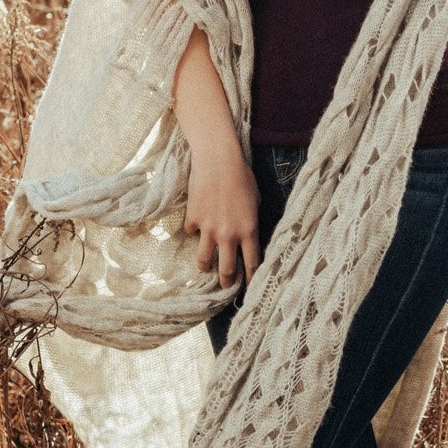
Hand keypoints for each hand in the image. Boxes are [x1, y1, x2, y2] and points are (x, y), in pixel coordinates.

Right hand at [183, 142, 260, 288]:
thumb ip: (251, 220)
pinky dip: (194, 232)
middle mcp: (229, 234)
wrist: (218, 160)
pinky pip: (192, 233)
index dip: (252, 278)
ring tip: (206, 268)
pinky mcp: (193, 219)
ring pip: (204, 260)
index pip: (252, 263)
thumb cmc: (242, 176)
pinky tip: (196, 228)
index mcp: (249, 230)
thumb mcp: (255, 201)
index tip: (250, 287)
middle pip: (227, 270)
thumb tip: (247, 233)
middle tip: (227, 285)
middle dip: (228, 282)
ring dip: (205, 266)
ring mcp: (209, 229)